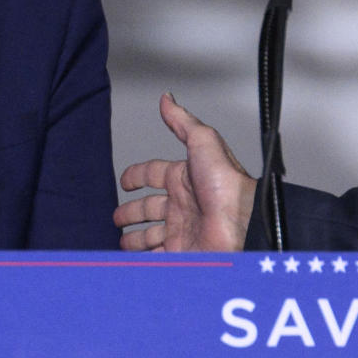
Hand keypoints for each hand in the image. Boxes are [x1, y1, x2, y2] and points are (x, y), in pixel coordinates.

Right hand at [113, 93, 256, 251]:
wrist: (239, 223)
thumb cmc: (226, 183)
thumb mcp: (203, 141)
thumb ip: (182, 122)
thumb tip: (167, 99)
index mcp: (185, 178)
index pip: (154, 174)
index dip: (138, 176)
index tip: (125, 181)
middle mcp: (183, 204)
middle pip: (149, 208)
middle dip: (132, 211)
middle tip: (118, 217)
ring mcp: (181, 229)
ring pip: (151, 234)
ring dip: (136, 237)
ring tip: (123, 241)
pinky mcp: (180, 252)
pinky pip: (156, 255)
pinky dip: (143, 257)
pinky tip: (133, 258)